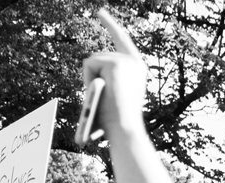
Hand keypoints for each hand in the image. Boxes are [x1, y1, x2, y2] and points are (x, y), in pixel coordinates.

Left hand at [81, 9, 147, 139]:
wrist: (125, 130)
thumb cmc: (117, 125)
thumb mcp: (112, 100)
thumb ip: (106, 87)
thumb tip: (92, 86)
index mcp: (137, 69)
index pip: (122, 40)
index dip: (110, 25)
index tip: (100, 12)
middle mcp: (134, 62)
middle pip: (99, 56)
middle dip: (92, 76)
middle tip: (99, 96)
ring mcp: (125, 61)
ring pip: (92, 61)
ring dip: (90, 81)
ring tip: (101, 98)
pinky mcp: (115, 64)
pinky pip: (89, 65)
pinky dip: (87, 80)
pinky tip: (99, 92)